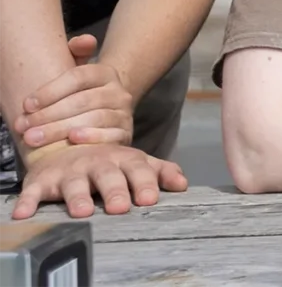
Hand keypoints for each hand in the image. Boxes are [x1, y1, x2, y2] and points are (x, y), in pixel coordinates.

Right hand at [9, 138, 185, 221]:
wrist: (66, 144)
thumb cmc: (107, 161)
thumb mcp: (134, 162)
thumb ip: (159, 172)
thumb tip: (183, 184)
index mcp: (123, 159)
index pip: (137, 169)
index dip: (144, 183)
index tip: (151, 199)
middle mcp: (97, 162)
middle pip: (107, 176)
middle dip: (114, 191)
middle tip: (120, 208)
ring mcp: (69, 170)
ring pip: (74, 184)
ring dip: (78, 197)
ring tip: (83, 212)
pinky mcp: (42, 180)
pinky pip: (33, 191)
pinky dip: (28, 201)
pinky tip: (23, 214)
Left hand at [13, 32, 134, 148]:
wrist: (107, 115)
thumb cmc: (80, 96)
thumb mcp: (77, 71)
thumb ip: (77, 52)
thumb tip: (84, 40)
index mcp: (105, 73)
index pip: (78, 77)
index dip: (50, 91)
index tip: (26, 104)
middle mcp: (118, 91)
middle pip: (83, 100)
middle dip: (48, 115)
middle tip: (22, 126)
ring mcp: (123, 113)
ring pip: (94, 119)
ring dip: (59, 129)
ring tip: (33, 138)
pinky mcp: (125, 134)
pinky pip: (110, 135)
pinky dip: (92, 138)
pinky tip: (71, 141)